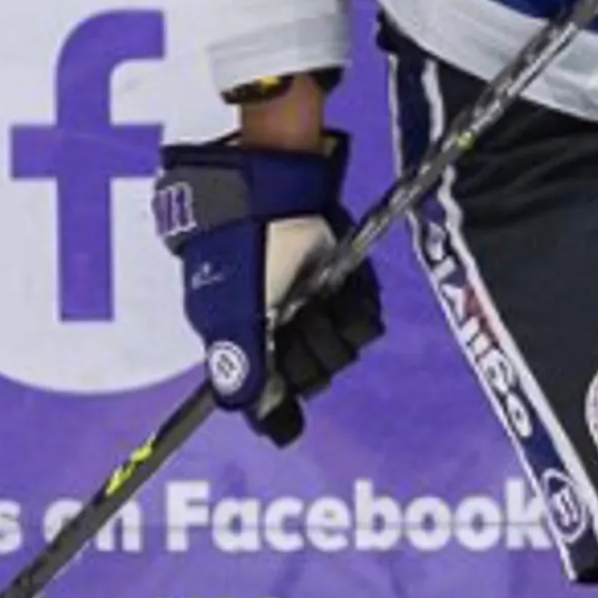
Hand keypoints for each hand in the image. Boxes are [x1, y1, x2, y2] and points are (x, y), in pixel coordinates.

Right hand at [154, 133, 382, 445]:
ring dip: (337, 327)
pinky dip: (359, 306)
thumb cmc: (243, 250)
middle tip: (302, 317)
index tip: (292, 388)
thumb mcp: (233, 308)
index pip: (276, 392)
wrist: (273, 189)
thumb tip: (245, 408)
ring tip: (319, 297)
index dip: (288, 395)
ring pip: (344, 347)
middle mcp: (283, 328)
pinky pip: (365, 315)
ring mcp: (314, 304)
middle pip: (314, 372)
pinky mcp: (344, 283)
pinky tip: (344, 289)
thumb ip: (242, 360)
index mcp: (247, 340)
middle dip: (314, 352)